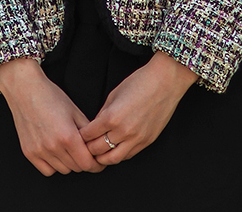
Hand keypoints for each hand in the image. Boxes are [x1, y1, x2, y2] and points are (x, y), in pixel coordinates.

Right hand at [0, 58, 102, 175]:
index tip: (98, 161)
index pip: (88, 164)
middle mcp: (53, 147)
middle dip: (84, 162)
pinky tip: (55, 153)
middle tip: (84, 152)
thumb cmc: (50, 97)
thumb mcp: (75, 111)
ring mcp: (39, 151)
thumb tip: (97, 146)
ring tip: (69, 149)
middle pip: (77, 168)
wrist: (25, 90)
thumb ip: (88, 132)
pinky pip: (47, 170)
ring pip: (63, 170)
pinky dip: (54, 165)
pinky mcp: (29, 152)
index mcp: (68, 136)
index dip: (97, 164)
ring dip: (69, 163)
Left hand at [78, 52, 196, 164]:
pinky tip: (113, 150)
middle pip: (97, 150)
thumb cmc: (139, 83)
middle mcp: (123, 131)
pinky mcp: (147, 141)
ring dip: (102, 157)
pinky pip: (128, 155)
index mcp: (111, 117)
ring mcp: (136, 138)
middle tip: (82, 147)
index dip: (80, 136)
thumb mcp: (114, 95)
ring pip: (113, 159)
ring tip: (96, 153)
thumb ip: (102, 113)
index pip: (88, 135)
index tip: (76, 135)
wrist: (165, 82)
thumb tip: (94, 126)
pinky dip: (118, 155)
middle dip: (87, 149)